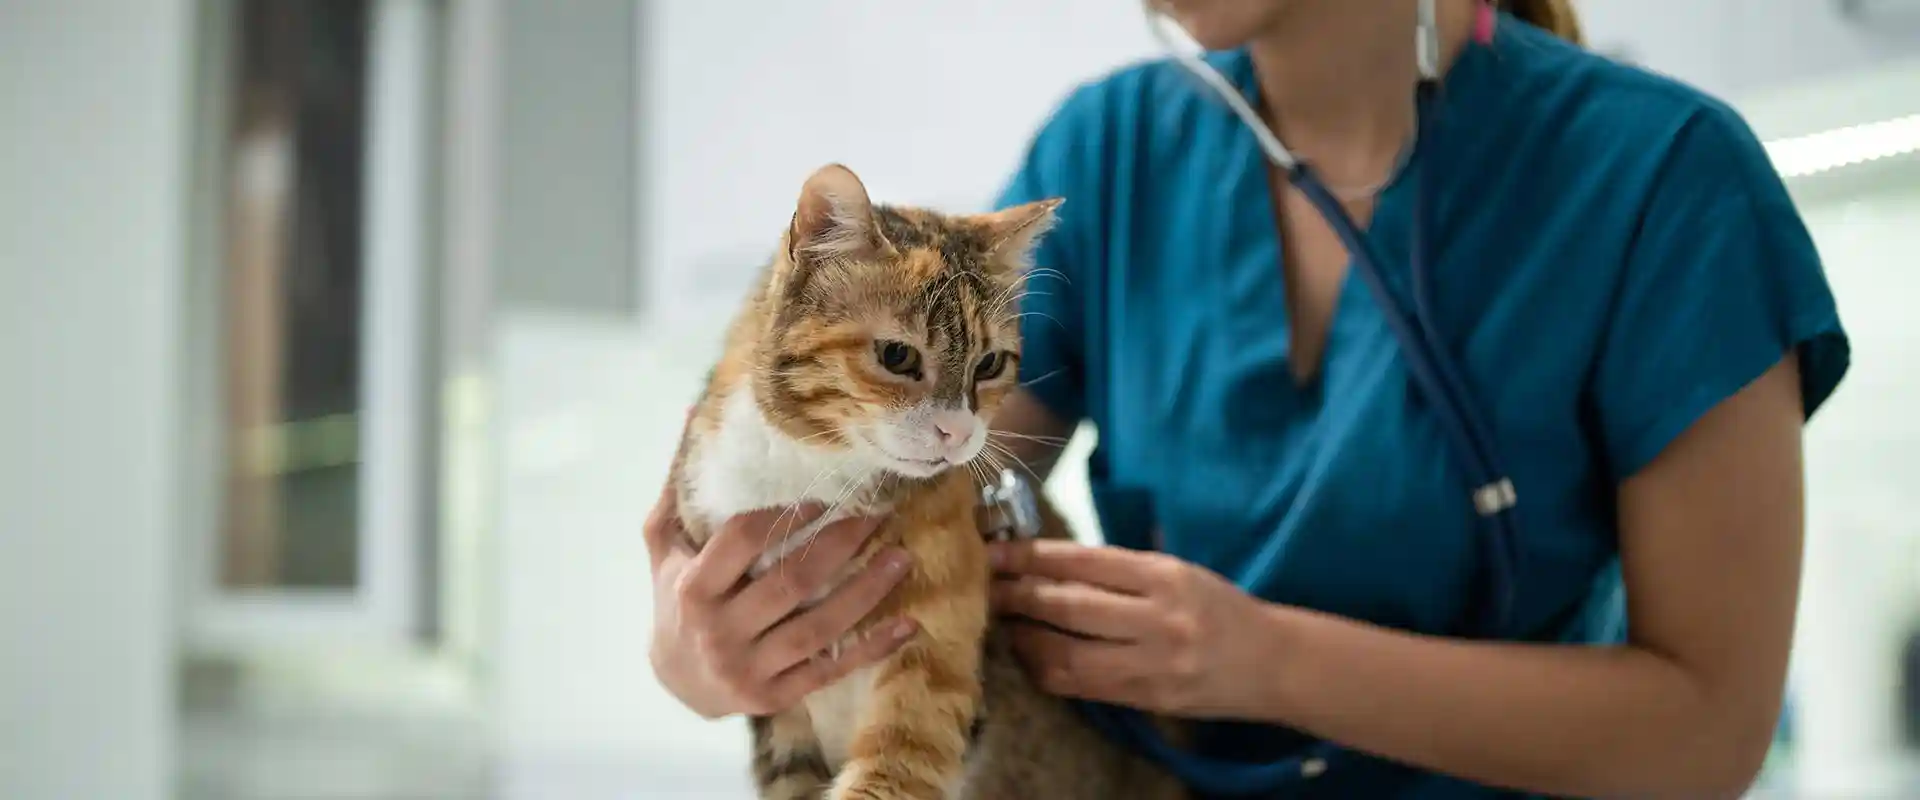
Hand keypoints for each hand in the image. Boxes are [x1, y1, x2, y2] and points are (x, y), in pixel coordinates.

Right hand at [645, 480, 918, 718]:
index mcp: (693, 588)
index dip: (784, 514)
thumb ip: (678, 489)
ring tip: (903, 558)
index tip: (824, 493)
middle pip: (790, 582)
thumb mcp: (664, 546)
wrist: (675, 683)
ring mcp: (748, 669)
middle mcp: (719, 632)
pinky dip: (871, 649)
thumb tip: (692, 416)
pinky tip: (907, 625)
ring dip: (866, 593)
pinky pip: (830, 670)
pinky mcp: (774, 697)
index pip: (742, 541)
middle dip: (840, 545)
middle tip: (879, 513)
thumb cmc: (675, 599)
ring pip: (819, 628)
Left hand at [988, 538, 1270, 717]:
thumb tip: (1049, 557)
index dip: (1032, 557)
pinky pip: (1081, 687)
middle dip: (1017, 596)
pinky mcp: (1147, 699)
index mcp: (1165, 576)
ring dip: (1025, 639)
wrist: (1272, 663)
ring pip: (1067, 655)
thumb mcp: (1179, 571)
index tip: (995, 552)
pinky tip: (1031, 657)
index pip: (1084, 562)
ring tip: (1003, 624)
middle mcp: (1159, 619)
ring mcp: (1153, 664)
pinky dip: (1048, 671)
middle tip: (985, 587)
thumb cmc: (1219, 608)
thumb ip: (1123, 568)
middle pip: (1068, 607)